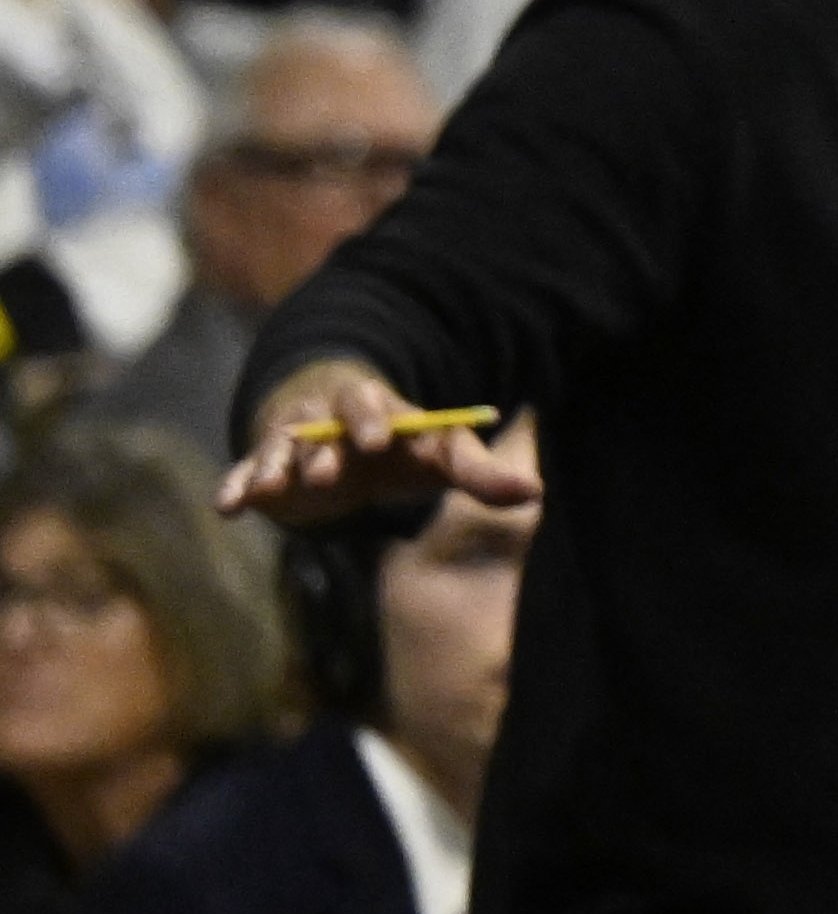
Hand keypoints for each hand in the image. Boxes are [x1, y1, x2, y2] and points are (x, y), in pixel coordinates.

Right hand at [217, 359, 540, 526]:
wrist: (344, 443)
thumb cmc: (400, 450)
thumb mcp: (438, 458)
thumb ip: (479, 474)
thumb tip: (533, 492)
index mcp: (378, 409)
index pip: (377, 406)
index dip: (377, 420)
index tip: (380, 439)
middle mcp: (330, 418)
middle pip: (323, 423)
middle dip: (324, 446)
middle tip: (324, 472)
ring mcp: (293, 441)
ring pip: (280, 447)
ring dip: (274, 466)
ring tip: (266, 489)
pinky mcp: (264, 468)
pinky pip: (244, 472)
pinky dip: (236, 485)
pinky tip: (227, 507)